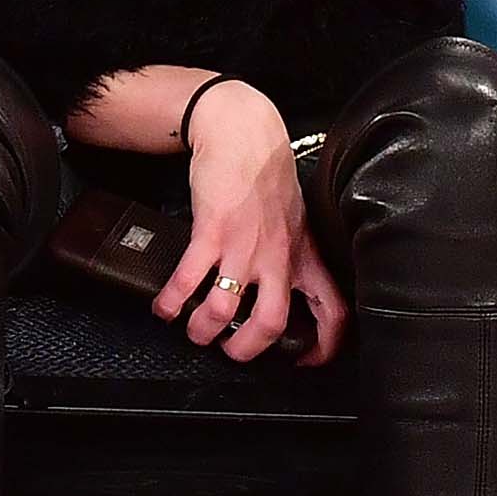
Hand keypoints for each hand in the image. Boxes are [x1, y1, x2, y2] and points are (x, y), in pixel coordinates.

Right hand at [155, 78, 347, 367]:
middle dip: (245, 349)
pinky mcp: (212, 231)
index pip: (332, 312)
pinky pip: (189, 279)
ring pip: (225, 309)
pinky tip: (164, 306)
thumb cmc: (265, 175)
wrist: (242, 134)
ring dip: (202, 329)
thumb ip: (290, 254)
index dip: (322, 347)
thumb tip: (278, 287)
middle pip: (272, 323)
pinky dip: (172, 301)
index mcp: (303, 256)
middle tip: (229, 352)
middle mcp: (277, 256)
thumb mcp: (295, 220)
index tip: (304, 361)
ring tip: (192, 329)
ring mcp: (244, 246)